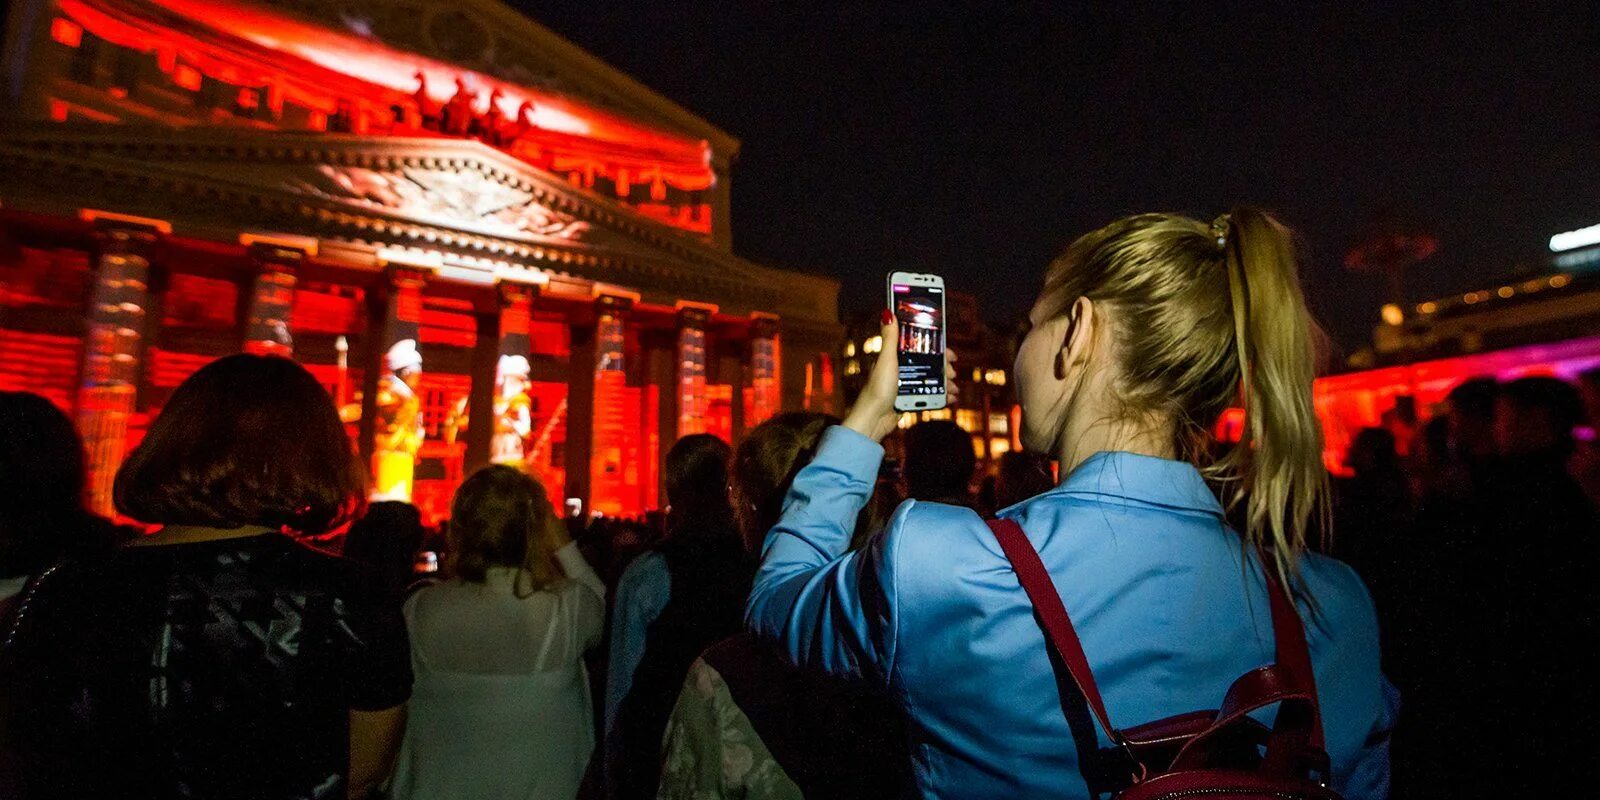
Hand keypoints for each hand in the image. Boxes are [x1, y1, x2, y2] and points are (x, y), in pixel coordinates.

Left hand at [842, 315, 957, 442]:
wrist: (874, 419)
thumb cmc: (877, 389)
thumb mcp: (887, 360)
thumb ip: (890, 338)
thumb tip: (888, 313)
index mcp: (895, 357)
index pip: (920, 348)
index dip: (936, 349)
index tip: (950, 353)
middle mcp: (901, 369)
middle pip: (928, 365)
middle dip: (943, 368)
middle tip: (952, 373)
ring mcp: (904, 385)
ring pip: (930, 381)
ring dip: (944, 384)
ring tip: (953, 388)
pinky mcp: (907, 400)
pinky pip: (927, 396)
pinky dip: (939, 397)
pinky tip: (949, 399)